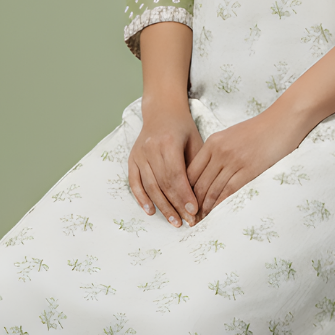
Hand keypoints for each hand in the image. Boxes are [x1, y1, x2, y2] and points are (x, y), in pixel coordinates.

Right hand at [129, 104, 203, 226]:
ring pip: (150, 186)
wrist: (162, 112)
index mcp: (168, 142)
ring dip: (162, 207)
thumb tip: (202, 196)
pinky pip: (135, 183)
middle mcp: (150, 149)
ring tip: (174, 222)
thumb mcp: (195, 142)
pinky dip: (141, 198)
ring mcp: (139, 155)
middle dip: (176, 205)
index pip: (176, 175)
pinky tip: (151, 211)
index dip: (184, 195)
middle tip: (187, 222)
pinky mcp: (132, 159)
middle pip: (163, 184)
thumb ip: (196, 167)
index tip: (194, 211)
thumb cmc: (183, 128)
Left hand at [187, 104, 308, 215]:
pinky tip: (215, 215)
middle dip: (191, 204)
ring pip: (211, 190)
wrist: (284, 120)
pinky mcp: (249, 169)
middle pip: (198, 183)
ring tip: (199, 222)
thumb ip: (218, 152)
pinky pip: (229, 191)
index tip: (183, 204)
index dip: (184, 191)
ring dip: (204, 209)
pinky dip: (219, 206)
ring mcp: (233, 161)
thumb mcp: (232, 136)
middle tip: (188, 219)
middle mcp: (219, 151)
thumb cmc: (260, 129)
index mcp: (213, 142)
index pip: (190, 171)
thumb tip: (208, 173)